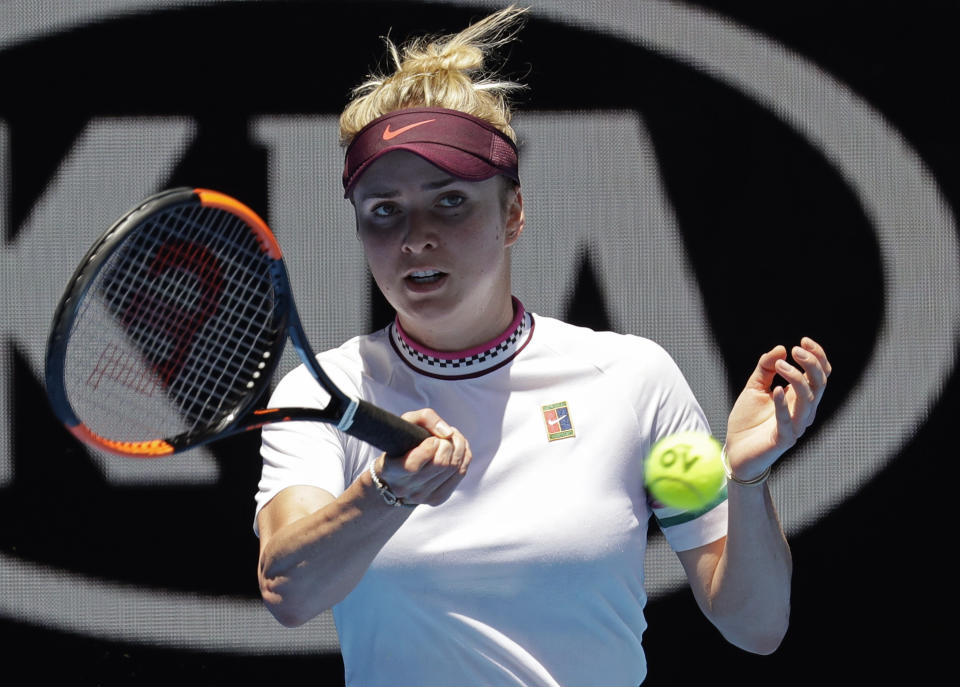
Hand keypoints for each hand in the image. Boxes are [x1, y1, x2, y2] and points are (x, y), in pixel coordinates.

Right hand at [375, 408, 470, 506]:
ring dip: (459, 447)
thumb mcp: (406, 423)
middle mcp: (405, 488)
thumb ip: (425, 418)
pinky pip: (460, 473)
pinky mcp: (438, 498)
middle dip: (448, 443)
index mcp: (391, 471)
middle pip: (440, 464)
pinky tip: (458, 449)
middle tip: (444, 436)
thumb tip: (448, 433)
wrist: (396, 476)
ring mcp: (422, 496)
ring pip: (453, 468)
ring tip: (452, 439)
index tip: (431, 439)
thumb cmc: (401, 444)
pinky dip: (464, 457)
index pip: (413, 466)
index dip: (429, 447)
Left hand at [724, 337, 830, 480]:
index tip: (803, 341)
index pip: (821, 375)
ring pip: (809, 399)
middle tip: (795, 350)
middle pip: (820, 384)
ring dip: (796, 379)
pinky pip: (788, 421)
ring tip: (780, 364)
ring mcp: (796, 425)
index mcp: (799, 397)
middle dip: (811, 364)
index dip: (817, 357)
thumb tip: (781, 348)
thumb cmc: (748, 420)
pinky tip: (777, 389)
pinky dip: (783, 404)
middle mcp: (803, 411)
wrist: (735, 451)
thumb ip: (765, 368)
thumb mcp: (754, 387)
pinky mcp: (784, 439)